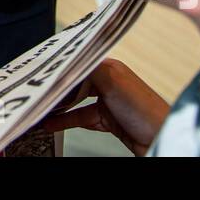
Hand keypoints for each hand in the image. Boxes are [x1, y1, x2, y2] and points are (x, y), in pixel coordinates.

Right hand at [36, 58, 169, 155]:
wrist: (159, 137)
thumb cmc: (145, 110)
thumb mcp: (111, 82)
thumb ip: (87, 69)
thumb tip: (68, 61)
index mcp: (110, 67)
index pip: (79, 62)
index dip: (62, 68)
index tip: (44, 72)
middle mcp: (108, 82)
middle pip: (76, 83)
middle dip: (58, 88)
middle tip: (39, 92)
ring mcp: (107, 102)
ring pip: (76, 102)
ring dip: (59, 107)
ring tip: (42, 109)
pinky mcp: (107, 120)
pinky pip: (81, 118)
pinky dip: (66, 121)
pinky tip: (53, 123)